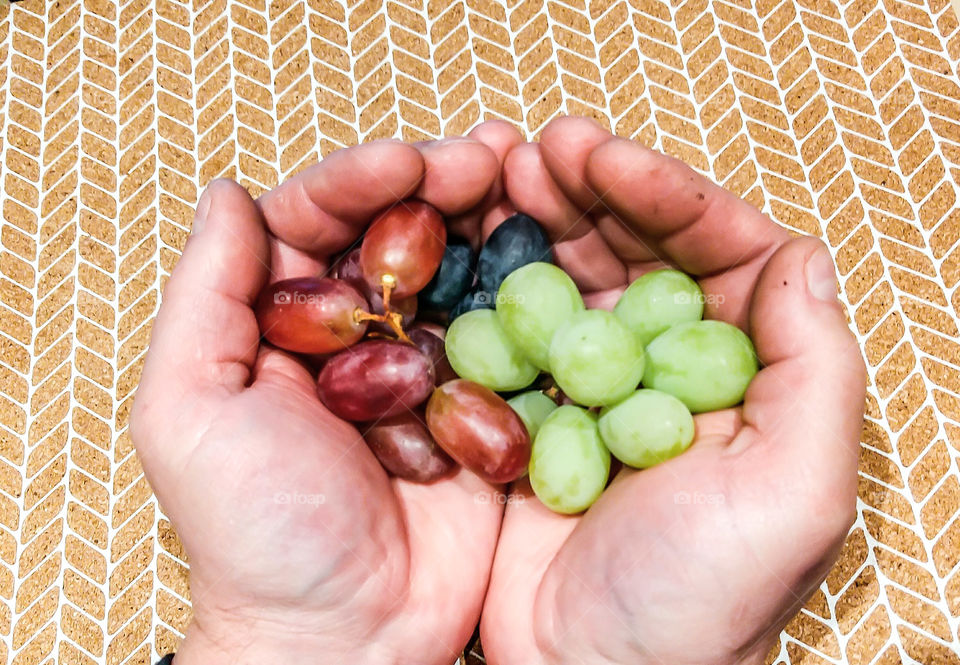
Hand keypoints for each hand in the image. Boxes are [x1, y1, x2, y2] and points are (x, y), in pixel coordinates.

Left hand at [131, 123, 522, 664]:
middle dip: (440, 185)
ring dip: (492, 220)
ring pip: (459, 273)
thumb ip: (206, 298)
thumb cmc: (256, 534)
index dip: (359, 181)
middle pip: (398, 235)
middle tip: (487, 156)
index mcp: (281, 327)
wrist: (345, 639)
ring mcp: (425, 371)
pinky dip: (533, 292)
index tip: (406, 162)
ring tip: (528, 172)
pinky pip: (510, 337)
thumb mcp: (192, 410)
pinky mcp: (482, 408)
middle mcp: (356, 339)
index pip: (317, 224)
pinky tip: (560, 252)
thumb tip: (227, 195)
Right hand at [481, 117, 866, 664]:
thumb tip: (798, 253)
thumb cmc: (699, 602)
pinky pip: (514, 328)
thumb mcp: (793, 494)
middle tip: (543, 146)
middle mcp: (672, 369)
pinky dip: (491, 284)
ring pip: (574, 277)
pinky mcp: (531, 409)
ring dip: (540, 221)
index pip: (719, 254)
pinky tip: (466, 247)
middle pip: (640, 252)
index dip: (668, 197)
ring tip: (500, 170)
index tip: (608, 160)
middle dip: (594, 191)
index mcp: (744, 375)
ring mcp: (596, 386)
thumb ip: (813, 369)